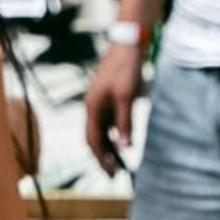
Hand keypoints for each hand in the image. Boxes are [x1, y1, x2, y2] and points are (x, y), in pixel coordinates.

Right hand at [82, 42, 143, 175]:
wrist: (127, 44)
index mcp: (92, 108)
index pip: (93, 140)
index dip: (101, 158)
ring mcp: (99, 102)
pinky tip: (122, 141)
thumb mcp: (127, 98)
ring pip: (101, 130)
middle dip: (103, 157)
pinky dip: (114, 134)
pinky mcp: (108, 98)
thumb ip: (125, 123)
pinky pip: (108, 121)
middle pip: (94, 138)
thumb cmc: (125, 69)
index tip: (111, 172)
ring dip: (109, 147)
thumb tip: (124, 147)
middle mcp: (92, 107)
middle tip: (115, 174)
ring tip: (120, 162)